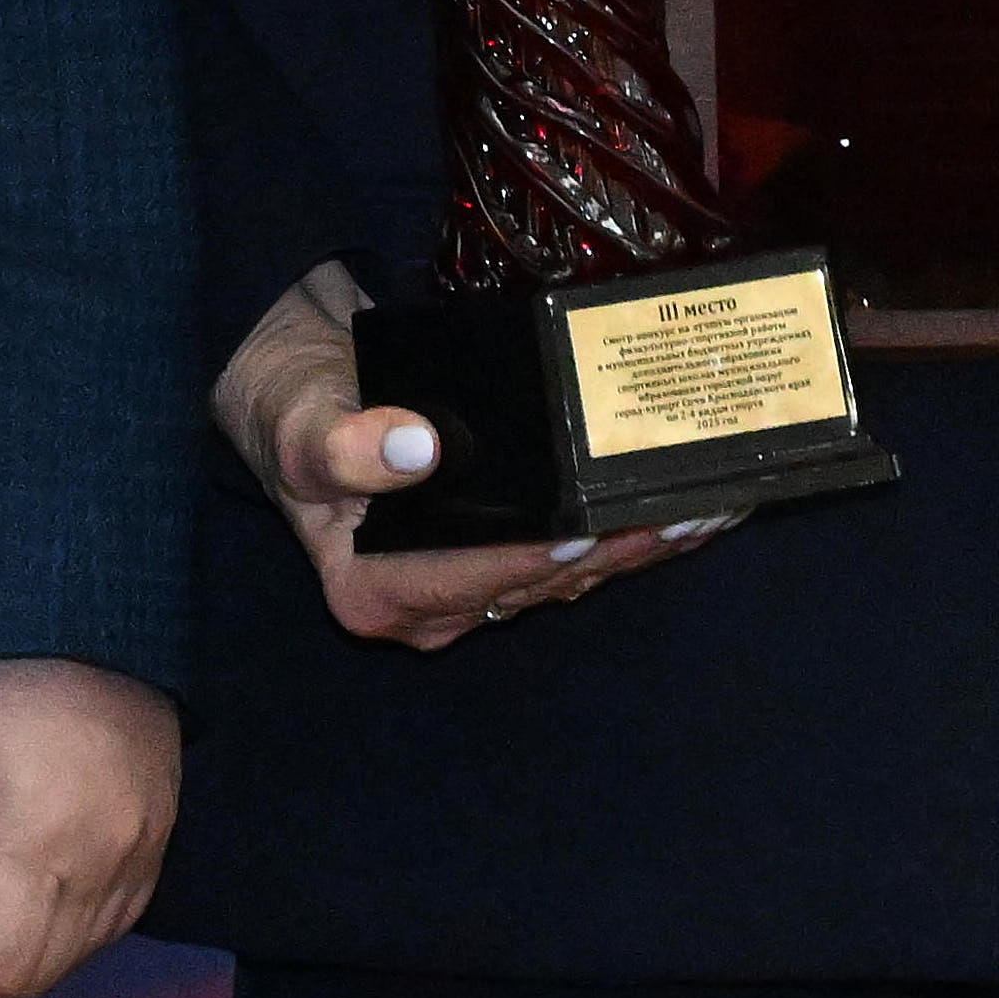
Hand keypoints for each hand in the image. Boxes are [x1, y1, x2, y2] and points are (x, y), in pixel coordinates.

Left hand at [0, 656, 173, 997]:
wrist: (76, 598)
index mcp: (38, 840)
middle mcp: (103, 862)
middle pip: (27, 977)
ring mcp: (141, 855)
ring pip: (68, 955)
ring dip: (7, 940)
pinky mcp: (158, 841)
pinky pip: (104, 920)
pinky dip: (52, 914)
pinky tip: (15, 849)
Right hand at [208, 263, 742, 652]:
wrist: (301, 388)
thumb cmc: (293, 406)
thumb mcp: (299, 424)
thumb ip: (344, 446)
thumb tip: (415, 447)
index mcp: (372, 592)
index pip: (467, 576)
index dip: (527, 556)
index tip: (583, 527)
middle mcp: (428, 609)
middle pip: (534, 583)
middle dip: (612, 550)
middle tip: (681, 510)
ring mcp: (470, 590)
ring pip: (568, 578)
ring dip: (638, 546)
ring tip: (705, 509)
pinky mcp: (501, 562)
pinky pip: (572, 559)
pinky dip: (627, 537)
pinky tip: (684, 514)